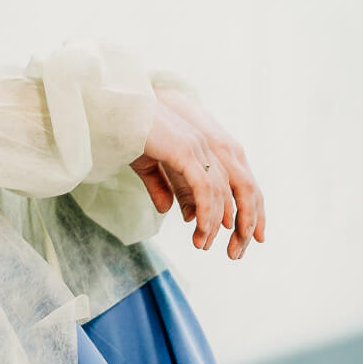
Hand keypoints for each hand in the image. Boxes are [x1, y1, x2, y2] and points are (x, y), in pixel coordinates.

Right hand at [129, 88, 265, 258]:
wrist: (114, 112)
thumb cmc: (128, 133)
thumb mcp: (148, 165)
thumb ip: (162, 186)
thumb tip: (170, 211)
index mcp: (205, 147)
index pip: (238, 182)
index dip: (248, 209)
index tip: (244, 236)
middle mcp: (208, 145)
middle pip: (241, 189)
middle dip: (243, 223)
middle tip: (235, 252)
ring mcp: (198, 147)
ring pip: (221, 193)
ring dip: (214, 224)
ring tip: (203, 245)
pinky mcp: (185, 151)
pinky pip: (204, 189)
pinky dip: (206, 212)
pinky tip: (201, 230)